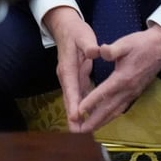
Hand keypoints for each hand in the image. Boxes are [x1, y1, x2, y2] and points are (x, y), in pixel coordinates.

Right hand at [42, 6, 96, 131]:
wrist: (65, 27)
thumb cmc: (76, 32)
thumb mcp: (83, 35)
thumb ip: (89, 44)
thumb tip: (94, 51)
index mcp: (68, 66)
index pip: (71, 86)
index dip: (74, 101)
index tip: (76, 116)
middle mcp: (66, 75)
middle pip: (69, 98)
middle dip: (72, 115)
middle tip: (76, 133)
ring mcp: (69, 78)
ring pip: (72, 99)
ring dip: (75, 115)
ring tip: (80, 132)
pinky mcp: (73, 78)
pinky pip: (76, 96)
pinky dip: (79, 108)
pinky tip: (84, 118)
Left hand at [73, 24, 160, 132]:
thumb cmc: (142, 44)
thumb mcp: (125, 43)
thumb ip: (112, 49)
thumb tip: (100, 51)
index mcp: (123, 78)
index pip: (104, 93)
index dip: (91, 102)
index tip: (79, 111)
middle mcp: (128, 89)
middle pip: (109, 109)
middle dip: (94, 120)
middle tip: (80, 130)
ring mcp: (132, 93)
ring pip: (115, 111)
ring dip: (101, 122)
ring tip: (88, 129)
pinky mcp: (135, 93)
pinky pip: (120, 108)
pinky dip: (110, 116)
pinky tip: (103, 119)